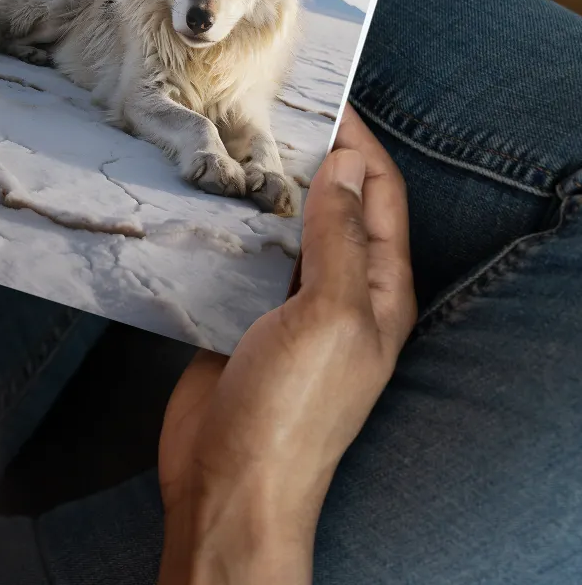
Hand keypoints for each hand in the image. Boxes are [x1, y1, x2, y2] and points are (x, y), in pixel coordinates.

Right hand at [155, 105, 415, 584]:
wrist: (230, 486)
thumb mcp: (328, 316)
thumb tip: (347, 167)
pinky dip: (232, 228)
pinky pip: (243, 259)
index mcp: (378, 291)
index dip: (360, 144)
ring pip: (285, 231)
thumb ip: (339, 239)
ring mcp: (289, 308)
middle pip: (334, 208)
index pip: (380, 197)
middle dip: (311, 159)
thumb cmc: (290, 410)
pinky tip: (203, 203)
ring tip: (231, 145)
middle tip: (269, 112)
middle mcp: (340, 294)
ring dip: (267, 191)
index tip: (327, 98)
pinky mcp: (242, 318)